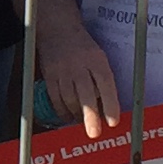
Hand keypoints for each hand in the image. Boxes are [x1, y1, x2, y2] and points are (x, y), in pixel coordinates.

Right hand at [34, 11, 124, 138]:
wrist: (57, 30)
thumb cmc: (84, 49)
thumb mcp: (99, 58)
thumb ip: (103, 80)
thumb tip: (109, 108)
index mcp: (97, 60)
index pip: (106, 84)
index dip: (110, 105)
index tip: (113, 122)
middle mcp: (79, 65)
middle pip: (85, 94)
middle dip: (90, 116)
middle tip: (94, 133)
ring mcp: (62, 70)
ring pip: (69, 98)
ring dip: (77, 114)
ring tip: (83, 123)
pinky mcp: (49, 75)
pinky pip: (55, 98)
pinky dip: (62, 110)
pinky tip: (69, 116)